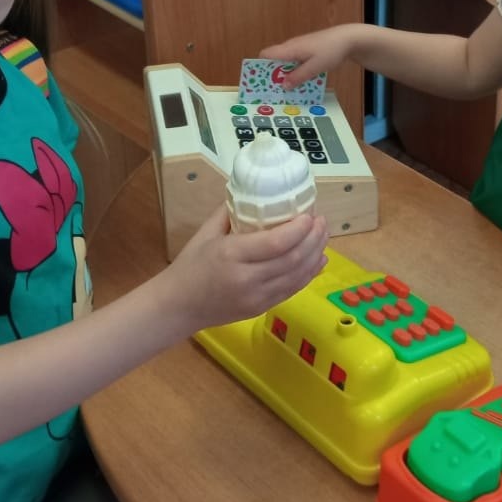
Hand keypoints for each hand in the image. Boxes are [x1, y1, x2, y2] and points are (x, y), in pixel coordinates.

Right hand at [167, 205, 328, 328]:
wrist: (178, 306)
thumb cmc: (190, 265)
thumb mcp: (207, 232)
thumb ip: (233, 212)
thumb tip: (257, 193)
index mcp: (232, 255)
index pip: (276, 242)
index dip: (299, 228)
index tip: (310, 214)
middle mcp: (248, 279)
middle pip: (293, 259)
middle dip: (314, 238)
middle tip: (321, 221)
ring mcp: (257, 298)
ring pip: (297, 276)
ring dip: (316, 255)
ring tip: (323, 236)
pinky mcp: (262, 309)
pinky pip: (292, 290)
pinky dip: (309, 274)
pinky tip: (318, 260)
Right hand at [260, 26, 356, 86]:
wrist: (349, 39)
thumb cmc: (331, 50)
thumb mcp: (315, 67)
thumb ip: (298, 76)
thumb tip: (283, 85)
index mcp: (290, 49)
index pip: (265, 54)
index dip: (260, 67)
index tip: (261, 82)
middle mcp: (292, 47)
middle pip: (275, 61)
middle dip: (273, 75)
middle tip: (276, 91)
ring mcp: (300, 49)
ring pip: (286, 63)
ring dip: (287, 75)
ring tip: (289, 90)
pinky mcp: (308, 51)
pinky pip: (297, 63)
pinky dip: (296, 72)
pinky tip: (303, 82)